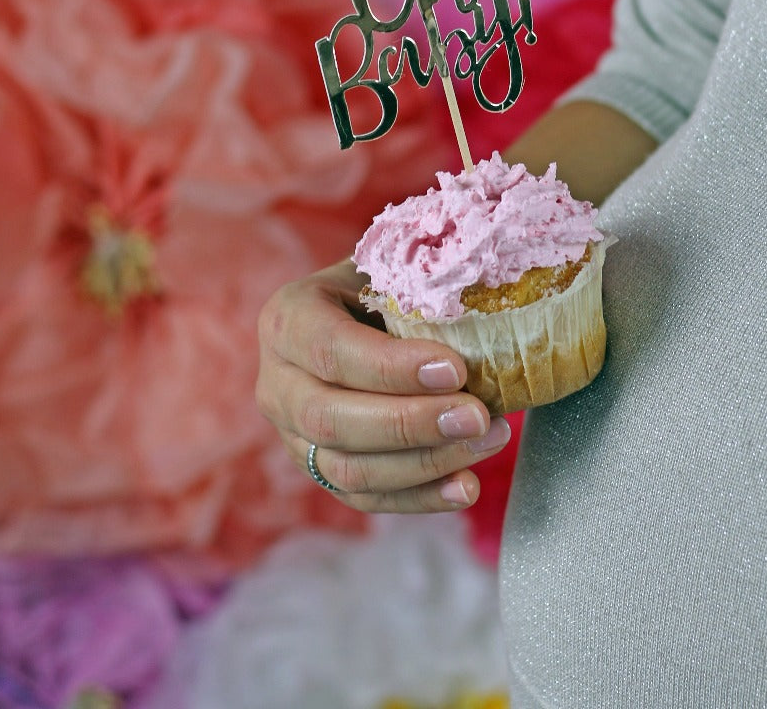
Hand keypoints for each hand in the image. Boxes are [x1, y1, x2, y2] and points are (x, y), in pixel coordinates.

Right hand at [256, 260, 511, 512]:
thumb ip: (421, 280)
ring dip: (425, 463)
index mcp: (288, 319)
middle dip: (411, 424)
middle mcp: (277, 382)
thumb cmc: (385, 286)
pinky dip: (419, 498)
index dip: (391, 367)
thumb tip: (488, 297)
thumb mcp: (392, 268)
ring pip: (347, 469)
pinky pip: (364, 499)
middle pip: (331, 419)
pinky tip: (465, 487)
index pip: (330, 349)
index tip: (456, 369)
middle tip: (477, 416)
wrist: (362, 315)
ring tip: (488, 439)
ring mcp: (292, 434)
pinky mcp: (319, 471)